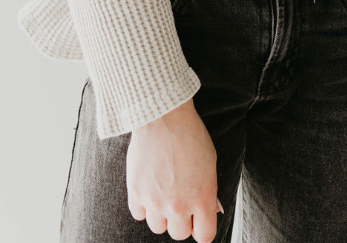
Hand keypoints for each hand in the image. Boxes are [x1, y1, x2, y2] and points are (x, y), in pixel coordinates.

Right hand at [127, 99, 223, 241]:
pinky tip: (149, 187)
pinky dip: (143, 205)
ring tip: (163, 191)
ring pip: (158, 227)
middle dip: (181, 220)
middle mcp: (179, 206)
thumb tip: (207, 210)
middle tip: (180, 200)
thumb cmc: (190, 134)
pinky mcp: (136, 193)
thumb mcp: (210, 162)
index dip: (202, 229)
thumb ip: (208, 191)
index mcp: (202, 198)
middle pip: (179, 234)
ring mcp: (156, 202)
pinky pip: (139, 214)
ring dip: (161, 213)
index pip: (205, 236)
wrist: (164, 116)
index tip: (199, 221)